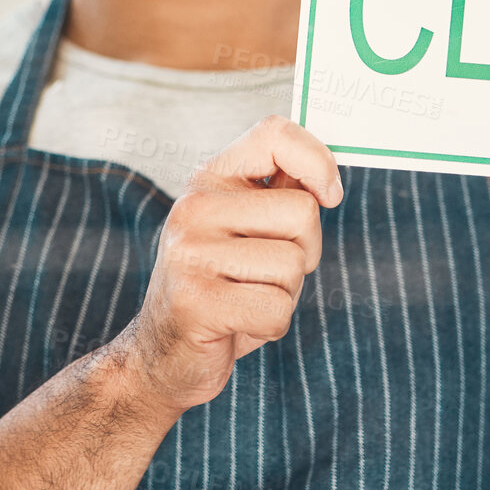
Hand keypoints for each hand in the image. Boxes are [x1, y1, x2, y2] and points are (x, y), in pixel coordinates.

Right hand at [122, 115, 342, 414]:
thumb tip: (329, 179)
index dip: (318, 161)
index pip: (274, 134)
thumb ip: (281, 194)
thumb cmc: (222, 288)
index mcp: (208, 180)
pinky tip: (237, 325)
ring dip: (285, 294)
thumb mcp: (245, 230)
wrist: (160, 355)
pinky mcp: (195, 300)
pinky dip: (271, 326)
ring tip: (246, 299)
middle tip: (265, 273)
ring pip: (293, 264)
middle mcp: (193, 207)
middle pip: (302, 211)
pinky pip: (277, 309)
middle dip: (304, 251)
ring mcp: (190, 253)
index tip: (329, 195)